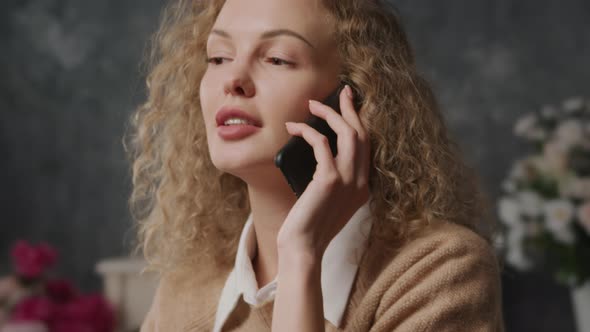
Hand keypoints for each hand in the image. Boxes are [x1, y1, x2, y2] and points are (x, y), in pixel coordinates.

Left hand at [278, 85, 370, 260]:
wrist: (303, 247)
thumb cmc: (309, 225)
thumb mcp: (328, 200)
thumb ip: (332, 179)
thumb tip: (318, 151)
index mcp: (363, 187)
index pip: (367, 146)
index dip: (359, 122)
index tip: (350, 104)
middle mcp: (361, 182)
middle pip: (362, 134)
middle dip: (351, 109)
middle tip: (341, 92)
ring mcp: (348, 181)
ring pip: (348, 134)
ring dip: (331, 114)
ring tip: (313, 103)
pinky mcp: (329, 180)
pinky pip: (322, 144)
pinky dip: (308, 132)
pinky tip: (295, 129)